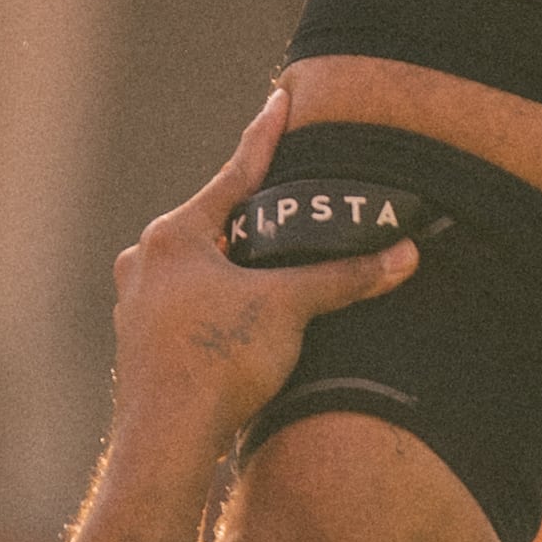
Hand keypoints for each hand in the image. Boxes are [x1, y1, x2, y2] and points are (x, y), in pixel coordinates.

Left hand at [105, 93, 415, 478]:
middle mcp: (147, 262)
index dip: (265, 137)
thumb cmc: (215, 363)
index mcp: (174, 236)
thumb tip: (403, 256)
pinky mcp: (142, 345)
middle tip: (286, 198)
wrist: (166, 442)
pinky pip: (187, 304)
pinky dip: (217, 301)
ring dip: (232, 263)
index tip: (279, 99)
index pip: (234, 174)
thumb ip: (343, 277)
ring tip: (268, 265)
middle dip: (250, 214)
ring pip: (196, 267)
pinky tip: (240, 318)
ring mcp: (138, 305)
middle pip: (213, 222)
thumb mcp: (288, 308)